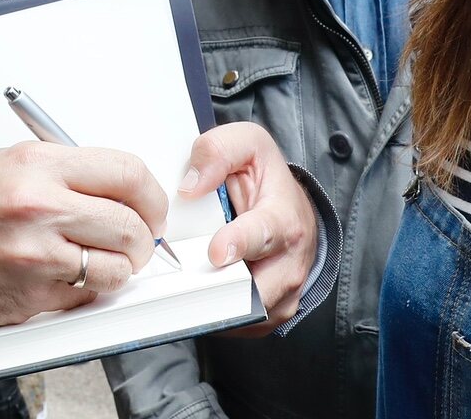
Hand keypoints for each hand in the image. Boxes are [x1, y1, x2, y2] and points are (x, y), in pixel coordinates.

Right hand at [0, 142, 169, 329]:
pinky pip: (85, 297)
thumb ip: (63, 172)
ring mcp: (36, 256)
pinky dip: (86, 291)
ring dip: (119, 269)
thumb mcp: (5, 163)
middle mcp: (39, 207)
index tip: (151, 206)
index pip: (127, 173)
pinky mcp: (30, 297)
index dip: (151, 194)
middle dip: (143, 236)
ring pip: (117, 268)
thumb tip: (116, 187)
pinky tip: (66, 277)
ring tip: (101, 260)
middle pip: (132, 224)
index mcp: (36, 165)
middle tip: (135, 239)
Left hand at [181, 121, 317, 332]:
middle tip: (178, 278)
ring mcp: (281, 296)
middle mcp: (289, 264)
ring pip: (240, 313)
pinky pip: (235, 325)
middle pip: (250, 288)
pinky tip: (194, 293)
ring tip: (182, 284)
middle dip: (213, 284)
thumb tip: (189, 186)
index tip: (216, 252)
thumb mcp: (247, 146)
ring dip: (208, 301)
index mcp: (283, 219)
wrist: (292, 213)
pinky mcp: (268, 316)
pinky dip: (212, 313)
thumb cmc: (265, 179)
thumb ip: (217, 152)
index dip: (239, 243)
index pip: (264, 234)